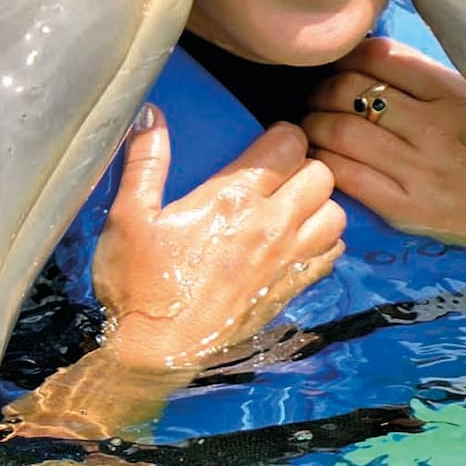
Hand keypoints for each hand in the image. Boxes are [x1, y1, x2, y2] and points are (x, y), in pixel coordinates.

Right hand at [92, 105, 346, 373]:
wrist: (155, 353)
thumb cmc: (137, 284)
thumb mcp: (129, 216)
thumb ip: (145, 160)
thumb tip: (150, 112)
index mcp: (234, 198)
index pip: (290, 143)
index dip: (281, 136)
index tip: (265, 143)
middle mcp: (271, 226)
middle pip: (323, 174)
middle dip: (305, 166)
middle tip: (279, 175)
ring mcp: (286, 261)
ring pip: (336, 214)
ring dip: (320, 204)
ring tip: (293, 207)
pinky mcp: (291, 290)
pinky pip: (332, 255)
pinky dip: (324, 242)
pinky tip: (297, 243)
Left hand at [303, 38, 465, 263]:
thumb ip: (432, 79)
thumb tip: (373, 59)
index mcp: (453, 90)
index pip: (377, 55)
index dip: (345, 58)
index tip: (337, 66)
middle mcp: (433, 125)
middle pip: (348, 90)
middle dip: (320, 90)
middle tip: (313, 97)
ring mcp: (420, 169)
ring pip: (339, 132)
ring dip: (313, 126)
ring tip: (311, 128)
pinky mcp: (410, 209)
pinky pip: (348, 178)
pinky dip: (324, 165)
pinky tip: (322, 163)